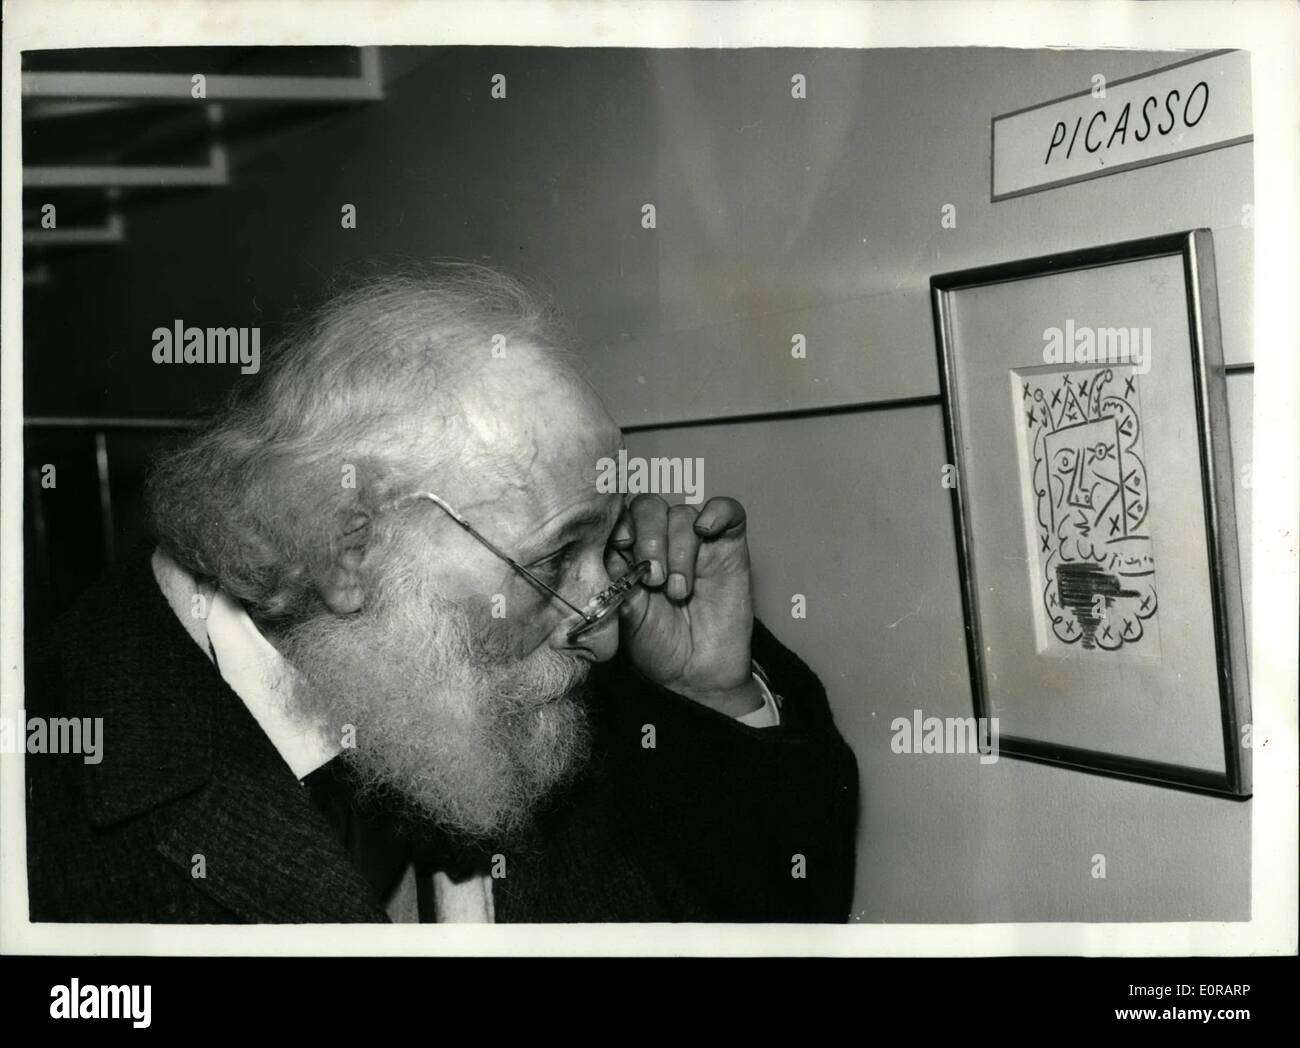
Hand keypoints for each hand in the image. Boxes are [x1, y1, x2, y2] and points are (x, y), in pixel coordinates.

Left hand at [606, 494, 759, 716]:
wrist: (697, 674)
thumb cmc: (657, 645)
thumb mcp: (625, 616)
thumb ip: (615, 581)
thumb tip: (603, 553)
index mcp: (627, 552)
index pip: (619, 516)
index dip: (618, 524)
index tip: (621, 546)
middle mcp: (659, 539)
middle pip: (649, 507)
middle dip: (649, 538)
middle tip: (654, 579)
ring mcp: (694, 541)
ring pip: (683, 514)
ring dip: (679, 550)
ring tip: (678, 591)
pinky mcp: (728, 544)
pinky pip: (726, 510)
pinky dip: (716, 513)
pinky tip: (706, 531)